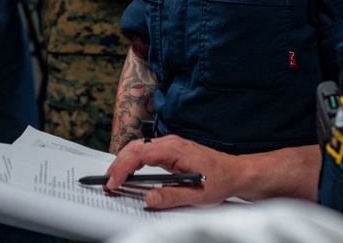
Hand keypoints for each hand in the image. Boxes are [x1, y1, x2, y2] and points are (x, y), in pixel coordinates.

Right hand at [105, 135, 242, 209]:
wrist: (235, 172)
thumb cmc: (219, 181)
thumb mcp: (197, 195)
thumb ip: (171, 196)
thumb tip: (149, 199)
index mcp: (176, 150)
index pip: (141, 154)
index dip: (123, 168)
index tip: (113, 182)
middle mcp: (171, 142)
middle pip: (136, 147)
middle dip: (118, 164)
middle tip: (107, 182)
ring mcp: (171, 144)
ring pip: (139, 146)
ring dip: (124, 160)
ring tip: (113, 178)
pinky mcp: (171, 149)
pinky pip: (146, 150)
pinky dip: (133, 159)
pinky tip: (129, 171)